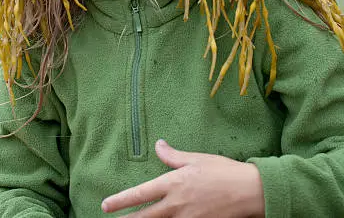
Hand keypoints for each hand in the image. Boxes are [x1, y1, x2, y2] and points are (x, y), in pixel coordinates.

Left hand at [101, 139, 264, 216]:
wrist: (249, 191)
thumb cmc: (222, 171)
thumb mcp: (195, 158)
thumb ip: (173, 155)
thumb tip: (158, 145)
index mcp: (174, 184)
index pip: (141, 194)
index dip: (121, 200)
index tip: (106, 205)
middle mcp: (177, 205)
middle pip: (145, 217)